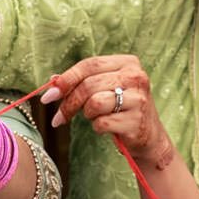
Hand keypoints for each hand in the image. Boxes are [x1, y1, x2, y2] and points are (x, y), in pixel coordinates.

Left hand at [43, 54, 175, 169]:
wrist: (148, 136)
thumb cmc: (121, 109)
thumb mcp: (105, 89)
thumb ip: (81, 81)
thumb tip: (52, 81)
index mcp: (128, 62)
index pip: (89, 65)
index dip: (66, 79)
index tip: (49, 95)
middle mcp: (136, 76)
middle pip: (88, 85)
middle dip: (69, 103)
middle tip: (59, 117)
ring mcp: (138, 98)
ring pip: (94, 103)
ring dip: (87, 114)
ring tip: (94, 117)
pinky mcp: (136, 121)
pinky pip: (101, 123)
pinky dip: (97, 127)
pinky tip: (106, 128)